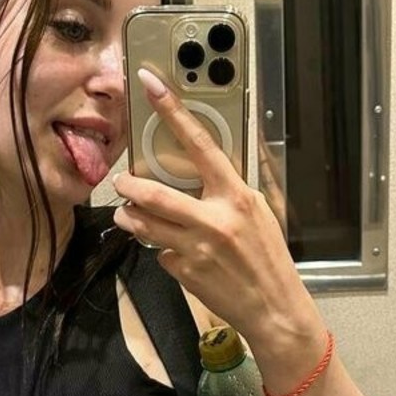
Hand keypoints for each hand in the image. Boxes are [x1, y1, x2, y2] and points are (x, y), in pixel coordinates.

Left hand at [112, 66, 311, 340]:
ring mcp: (197, 248)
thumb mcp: (260, 214)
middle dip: (129, 186)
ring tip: (129, 213)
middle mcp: (215, 219)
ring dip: (131, 217)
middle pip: (155, 194)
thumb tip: (210, 165)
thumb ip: (231, 191)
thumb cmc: (270, 259)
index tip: (151, 86)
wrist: (275, 309)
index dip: (174, 112)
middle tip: (120, 182)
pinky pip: (160, 253)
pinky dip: (162, 250)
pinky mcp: (185, 272)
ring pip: (146, 225)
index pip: (200, 145)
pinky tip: (175, 253)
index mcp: (237, 196)